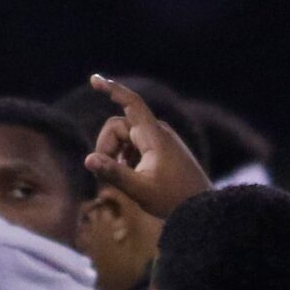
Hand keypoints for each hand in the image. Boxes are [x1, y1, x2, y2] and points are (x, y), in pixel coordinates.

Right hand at [86, 76, 211, 220]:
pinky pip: (136, 146)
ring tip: (120, 180)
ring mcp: (161, 140)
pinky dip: (126, 158)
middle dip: (106, 146)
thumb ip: (113, 173)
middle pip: (119, 127)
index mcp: (154, 135)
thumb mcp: (140, 189)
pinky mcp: (162, 150)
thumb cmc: (173, 200)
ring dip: (116, 155)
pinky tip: (131, 177)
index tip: (94, 79)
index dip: (112, 89)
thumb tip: (88, 159)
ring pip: (126, 137)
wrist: (202, 210)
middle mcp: (158, 132)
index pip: (131, 103)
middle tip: (103, 175)